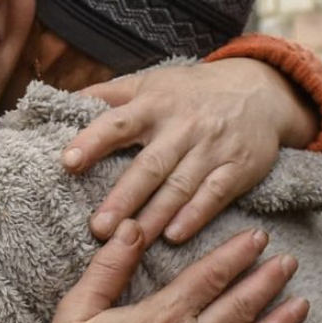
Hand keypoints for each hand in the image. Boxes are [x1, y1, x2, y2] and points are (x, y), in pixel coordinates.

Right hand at [39, 223, 306, 322]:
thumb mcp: (78, 308)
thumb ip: (110, 267)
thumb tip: (133, 227)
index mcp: (164, 314)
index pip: (212, 275)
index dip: (238, 253)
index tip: (259, 237)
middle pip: (242, 304)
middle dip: (269, 280)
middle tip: (290, 262)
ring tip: (303, 304)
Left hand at [61, 59, 317, 246]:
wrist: (260, 90)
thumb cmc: (190, 92)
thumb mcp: (151, 83)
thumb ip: (109, 95)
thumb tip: (61, 102)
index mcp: (154, 104)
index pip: (118, 122)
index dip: (93, 141)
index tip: (68, 162)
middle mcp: (182, 126)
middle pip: (149, 165)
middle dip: (124, 197)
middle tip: (98, 227)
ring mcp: (212, 147)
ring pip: (179, 186)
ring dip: (154, 216)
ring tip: (129, 240)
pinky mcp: (238, 167)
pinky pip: (215, 194)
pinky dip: (196, 215)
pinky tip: (174, 236)